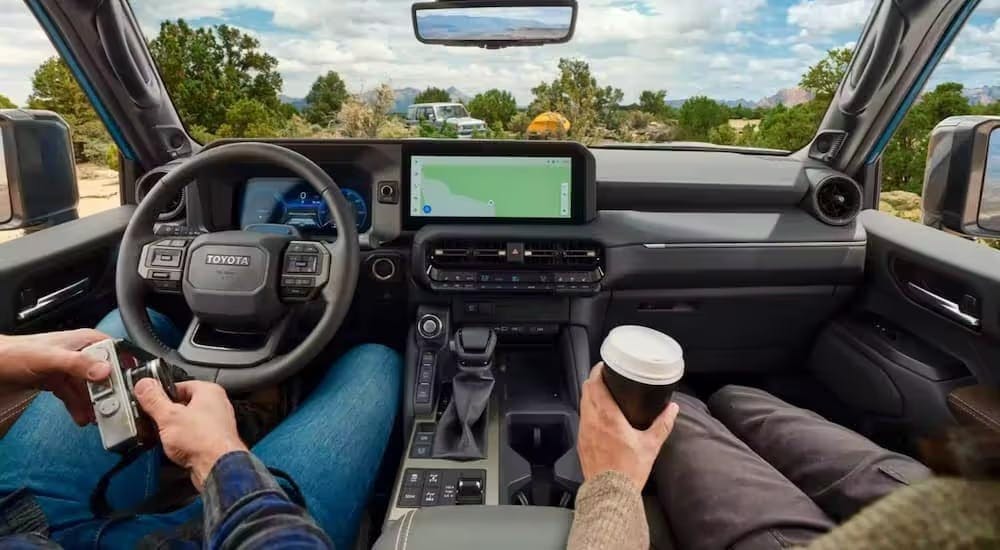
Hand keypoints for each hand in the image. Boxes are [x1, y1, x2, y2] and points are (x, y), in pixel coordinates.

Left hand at [0, 330, 112, 424]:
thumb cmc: (14, 353)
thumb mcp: (49, 358)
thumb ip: (77, 363)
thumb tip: (104, 371)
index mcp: (84, 341)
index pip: (115, 353)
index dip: (122, 370)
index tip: (126, 388)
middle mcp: (80, 353)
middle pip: (104, 374)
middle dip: (108, 393)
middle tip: (111, 409)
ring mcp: (69, 368)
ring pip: (90, 388)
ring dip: (94, 404)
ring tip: (96, 418)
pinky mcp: (58, 381)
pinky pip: (75, 395)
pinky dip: (79, 407)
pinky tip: (81, 417)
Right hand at [134, 378, 247, 490]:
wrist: (217, 467)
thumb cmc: (203, 440)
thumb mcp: (168, 416)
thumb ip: (154, 399)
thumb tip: (144, 385)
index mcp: (209, 391)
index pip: (181, 385)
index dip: (163, 393)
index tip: (150, 401)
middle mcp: (217, 406)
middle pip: (184, 405)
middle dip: (169, 414)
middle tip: (156, 421)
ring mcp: (217, 425)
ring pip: (189, 423)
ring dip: (175, 430)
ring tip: (165, 437)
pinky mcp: (214, 442)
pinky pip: (194, 438)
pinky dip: (184, 442)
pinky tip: (176, 449)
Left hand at [577, 363, 679, 490]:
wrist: (610, 493)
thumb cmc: (629, 470)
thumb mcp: (651, 445)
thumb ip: (663, 424)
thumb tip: (673, 409)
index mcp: (607, 417)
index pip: (595, 384)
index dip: (598, 371)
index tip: (605, 366)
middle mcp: (591, 420)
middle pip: (586, 391)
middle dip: (594, 380)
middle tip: (605, 377)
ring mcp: (583, 431)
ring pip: (582, 404)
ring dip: (590, 395)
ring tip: (602, 393)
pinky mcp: (581, 443)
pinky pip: (582, 419)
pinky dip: (588, 411)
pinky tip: (598, 416)